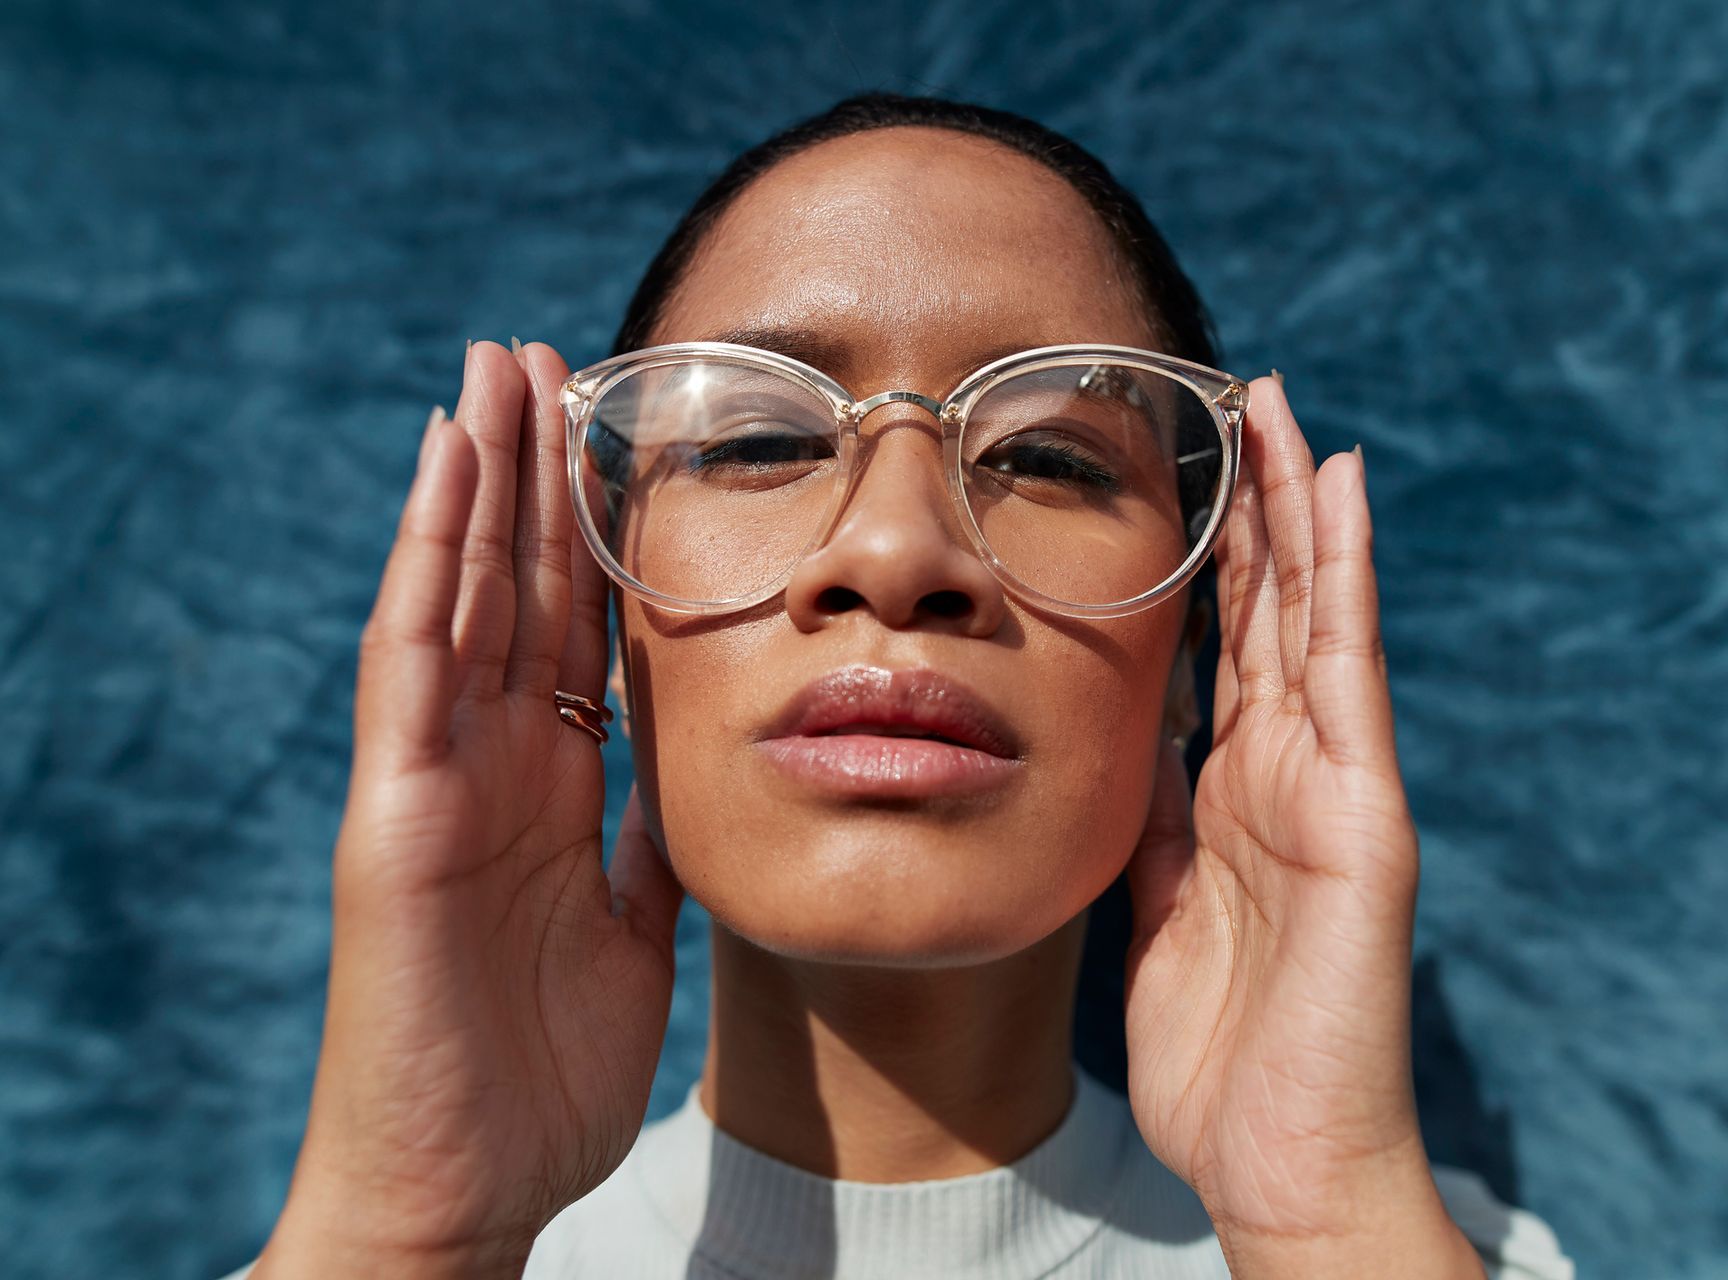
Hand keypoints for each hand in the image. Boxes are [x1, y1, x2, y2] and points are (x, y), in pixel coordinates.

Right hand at [256, 341, 683, 1277]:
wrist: (465, 1189)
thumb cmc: (538, 1075)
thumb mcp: (630, 930)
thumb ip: (647, 841)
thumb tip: (691, 773)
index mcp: (549, 786)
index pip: (572, 628)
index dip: (592, 532)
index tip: (616, 437)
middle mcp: (489, 762)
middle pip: (513, 587)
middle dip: (530, 472)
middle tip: (544, 357)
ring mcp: (436, 778)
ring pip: (459, 594)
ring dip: (478, 479)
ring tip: (495, 369)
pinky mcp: (395, 812)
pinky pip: (412, 661)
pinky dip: (429, 559)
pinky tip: (449, 468)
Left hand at [1123, 375, 1475, 1273]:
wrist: (1278, 1159)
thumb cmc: (1220, 1055)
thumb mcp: (1152, 909)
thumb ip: (1147, 821)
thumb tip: (1126, 741)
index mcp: (1232, 793)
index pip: (1224, 647)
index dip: (1211, 557)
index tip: (1189, 468)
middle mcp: (1288, 771)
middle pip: (1271, 610)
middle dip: (1258, 504)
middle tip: (1243, 394)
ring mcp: (1332, 785)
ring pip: (1313, 616)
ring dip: (1300, 508)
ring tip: (1287, 408)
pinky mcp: (1364, 814)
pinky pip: (1345, 673)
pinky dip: (1342, 578)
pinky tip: (1338, 491)